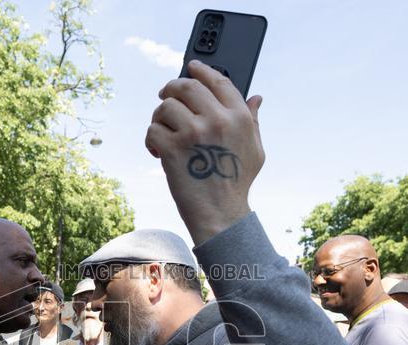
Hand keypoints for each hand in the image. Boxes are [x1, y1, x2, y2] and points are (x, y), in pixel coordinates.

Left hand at [145, 60, 264, 243]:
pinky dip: (151, 139)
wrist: (220, 215)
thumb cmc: (236, 184)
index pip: (218, 81)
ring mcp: (193, 133)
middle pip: (186, 86)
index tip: (191, 66)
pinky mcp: (172, 149)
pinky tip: (158, 152)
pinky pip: (152, 129)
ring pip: (165, 106)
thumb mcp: (255, 150)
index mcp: (239, 117)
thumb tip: (256, 98)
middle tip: (165, 96)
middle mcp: (217, 120)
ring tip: (164, 133)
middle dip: (171, 88)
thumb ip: (253, 121)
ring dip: (159, 118)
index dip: (202, 70)